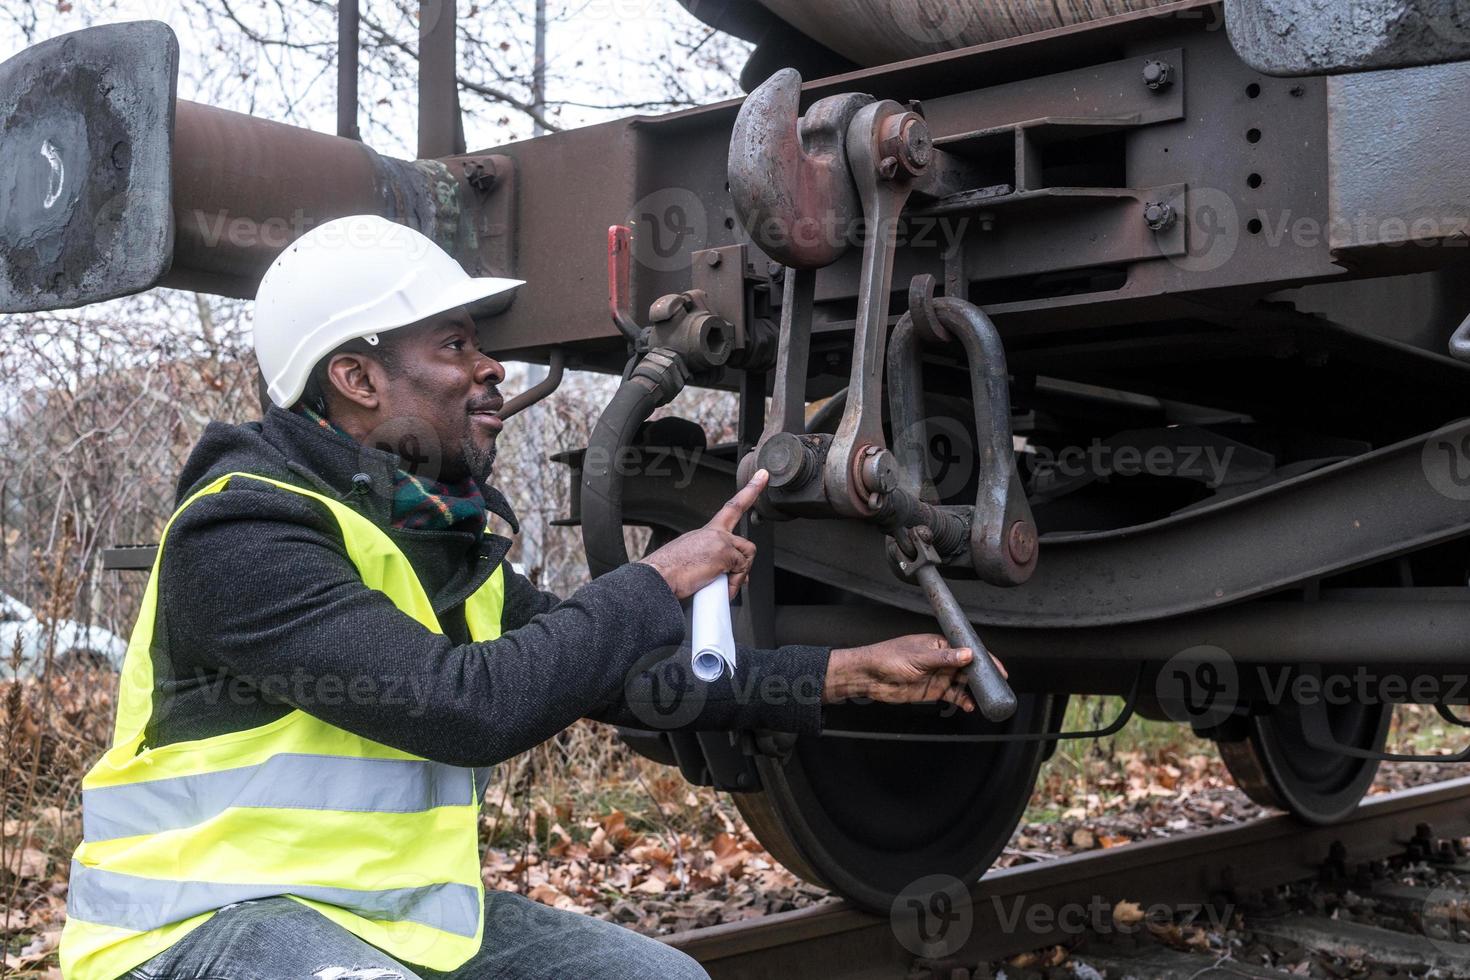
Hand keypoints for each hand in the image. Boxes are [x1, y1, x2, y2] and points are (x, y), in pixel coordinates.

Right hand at [637, 469, 768, 600]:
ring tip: (719, 585)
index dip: (750, 490)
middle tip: (731, 579)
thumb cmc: (669, 573)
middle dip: (744, 563)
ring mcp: (720, 541)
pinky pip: (741, 570)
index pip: (732, 507)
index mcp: (705, 532)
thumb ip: (715, 562)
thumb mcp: (693, 561)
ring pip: (746, 558)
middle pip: (746, 544)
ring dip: (737, 576)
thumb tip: (733, 575)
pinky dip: (733, 584)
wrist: (657, 578)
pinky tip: (718, 587)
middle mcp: (714, 532)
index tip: (762, 476)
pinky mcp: (724, 553)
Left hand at [822, 634, 1008, 713]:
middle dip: (984, 676)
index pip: (968, 650)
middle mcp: (942, 659)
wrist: (869, 676)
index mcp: (940, 644)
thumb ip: (944, 658)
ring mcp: (938, 675)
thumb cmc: (888, 658)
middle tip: (999, 686)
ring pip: (963, 683)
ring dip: (975, 690)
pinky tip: (969, 706)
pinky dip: (963, 700)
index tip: (998, 669)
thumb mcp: (919, 657)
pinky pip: (953, 695)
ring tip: (987, 698)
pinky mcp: (933, 690)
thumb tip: (968, 654)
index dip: (985, 659)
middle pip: (969, 667)